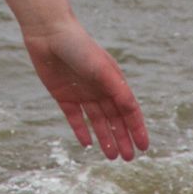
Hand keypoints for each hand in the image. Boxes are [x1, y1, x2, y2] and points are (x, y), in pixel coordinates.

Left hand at [21, 19, 148, 160]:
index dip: (137, 128)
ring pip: (97, 121)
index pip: (129, 110)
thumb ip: (117, 89)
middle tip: (128, 159)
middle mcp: (99, 89)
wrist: (49, 34)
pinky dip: (82, 131)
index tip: (144, 147)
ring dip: (105, 138)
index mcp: (113, 81)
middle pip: (114, 119)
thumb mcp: (102, 69)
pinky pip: (75, 118)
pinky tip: (88, 144)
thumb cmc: (79, 47)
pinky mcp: (64, 96)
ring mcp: (82, 93)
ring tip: (112, 156)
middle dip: (122, 138)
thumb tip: (132, 110)